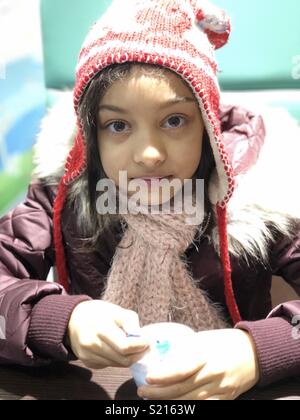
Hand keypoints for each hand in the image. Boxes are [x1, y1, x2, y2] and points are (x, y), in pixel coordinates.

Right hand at [67, 300, 149, 368]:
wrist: (73, 319)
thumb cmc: (98, 312)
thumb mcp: (116, 310)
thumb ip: (130, 322)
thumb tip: (141, 337)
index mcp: (100, 329)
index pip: (125, 346)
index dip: (140, 346)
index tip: (148, 341)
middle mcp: (92, 345)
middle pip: (123, 359)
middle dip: (138, 354)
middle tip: (145, 347)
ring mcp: (88, 356)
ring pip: (118, 365)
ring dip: (129, 358)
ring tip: (134, 347)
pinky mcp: (88, 363)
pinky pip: (109, 365)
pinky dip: (118, 360)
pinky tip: (118, 349)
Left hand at [137, 329, 259, 399]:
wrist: (254, 352)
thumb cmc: (223, 341)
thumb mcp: (202, 339)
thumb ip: (183, 349)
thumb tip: (161, 357)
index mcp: (206, 355)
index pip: (181, 369)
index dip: (163, 376)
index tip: (148, 376)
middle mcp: (212, 374)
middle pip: (182, 389)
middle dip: (159, 393)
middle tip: (143, 391)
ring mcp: (220, 389)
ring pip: (191, 402)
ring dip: (170, 404)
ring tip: (153, 400)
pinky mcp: (226, 399)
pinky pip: (205, 408)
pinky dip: (189, 410)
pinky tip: (175, 408)